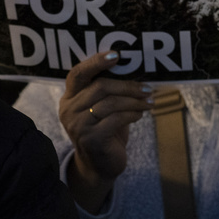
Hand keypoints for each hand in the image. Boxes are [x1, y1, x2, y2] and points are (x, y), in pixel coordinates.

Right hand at [59, 51, 153, 212]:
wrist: (100, 164)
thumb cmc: (106, 128)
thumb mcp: (103, 107)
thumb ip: (109, 90)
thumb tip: (137, 67)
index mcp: (70, 97)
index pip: (77, 73)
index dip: (96, 62)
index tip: (117, 55)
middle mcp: (69, 109)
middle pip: (100, 86)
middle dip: (128, 85)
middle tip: (147, 88)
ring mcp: (77, 125)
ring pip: (110, 103)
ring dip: (135, 100)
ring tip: (149, 102)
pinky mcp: (90, 139)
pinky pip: (116, 119)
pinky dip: (133, 114)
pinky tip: (141, 114)